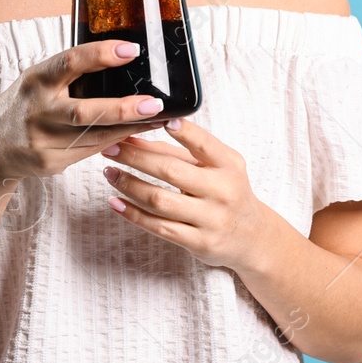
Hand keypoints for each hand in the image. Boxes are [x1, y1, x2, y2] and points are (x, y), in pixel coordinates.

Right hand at [0, 40, 167, 181]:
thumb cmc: (24, 106)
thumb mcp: (37, 81)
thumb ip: (69, 73)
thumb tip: (120, 59)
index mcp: (36, 80)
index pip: (70, 62)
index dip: (102, 54)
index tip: (132, 50)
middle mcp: (38, 110)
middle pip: (84, 111)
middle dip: (123, 108)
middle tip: (155, 104)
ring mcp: (43, 140)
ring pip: (94, 136)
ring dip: (130, 129)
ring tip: (161, 119)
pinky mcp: (50, 163)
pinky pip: (91, 151)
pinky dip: (116, 142)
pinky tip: (137, 135)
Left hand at [101, 117, 275, 272]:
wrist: (251, 237)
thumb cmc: (226, 192)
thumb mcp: (215, 167)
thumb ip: (179, 152)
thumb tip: (135, 138)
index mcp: (228, 165)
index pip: (204, 144)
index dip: (184, 132)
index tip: (162, 120)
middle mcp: (222, 191)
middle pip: (170, 171)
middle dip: (135, 157)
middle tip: (111, 147)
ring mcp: (211, 219)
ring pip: (159, 200)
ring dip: (128, 185)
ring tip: (110, 173)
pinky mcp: (199, 242)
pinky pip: (159, 227)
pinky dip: (133, 214)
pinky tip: (116, 202)